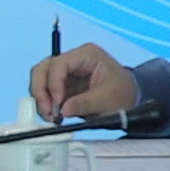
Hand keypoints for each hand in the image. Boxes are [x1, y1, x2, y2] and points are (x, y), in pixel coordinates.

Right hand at [26, 44, 143, 123]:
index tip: (56, 103)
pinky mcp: (63, 86)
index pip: (59, 64)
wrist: (128, 99)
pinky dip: (46, 104)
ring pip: (41, 79)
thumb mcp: (107, 100)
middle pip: (44, 69)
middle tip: (47, 110)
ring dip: (41, 98)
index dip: (53, 84)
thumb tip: (63, 109)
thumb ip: (84, 103)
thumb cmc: (123, 92)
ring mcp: (66, 73)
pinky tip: (53, 115)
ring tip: (51, 116)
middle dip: (41, 91)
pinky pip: (46, 92)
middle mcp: (73, 60)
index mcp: (87, 55)